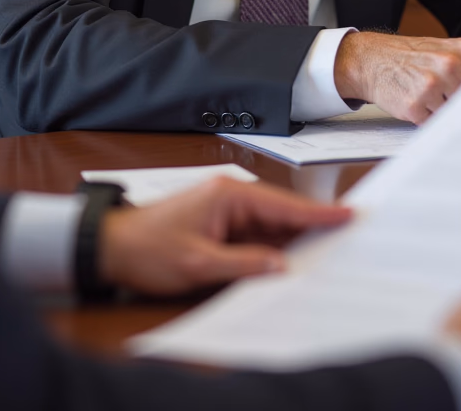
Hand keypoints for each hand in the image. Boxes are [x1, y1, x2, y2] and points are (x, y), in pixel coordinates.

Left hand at [98, 177, 351, 296]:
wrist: (111, 247)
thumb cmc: (149, 249)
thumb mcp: (198, 264)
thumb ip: (243, 264)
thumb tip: (282, 266)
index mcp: (229, 195)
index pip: (282, 205)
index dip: (317, 214)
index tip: (348, 216)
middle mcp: (231, 196)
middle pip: (281, 214)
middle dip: (312, 228)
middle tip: (347, 238)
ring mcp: (226, 210)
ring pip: (270, 226)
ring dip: (293, 241)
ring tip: (327, 253)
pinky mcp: (220, 224)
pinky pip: (255, 235)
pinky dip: (272, 248)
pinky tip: (289, 261)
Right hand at [334, 32, 460, 123]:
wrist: (373, 59)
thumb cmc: (414, 56)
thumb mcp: (449, 51)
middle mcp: (453, 65)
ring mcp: (434, 86)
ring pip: (458, 115)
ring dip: (449, 115)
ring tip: (433, 99)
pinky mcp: (417, 105)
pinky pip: (435, 124)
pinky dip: (430, 120)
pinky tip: (420, 105)